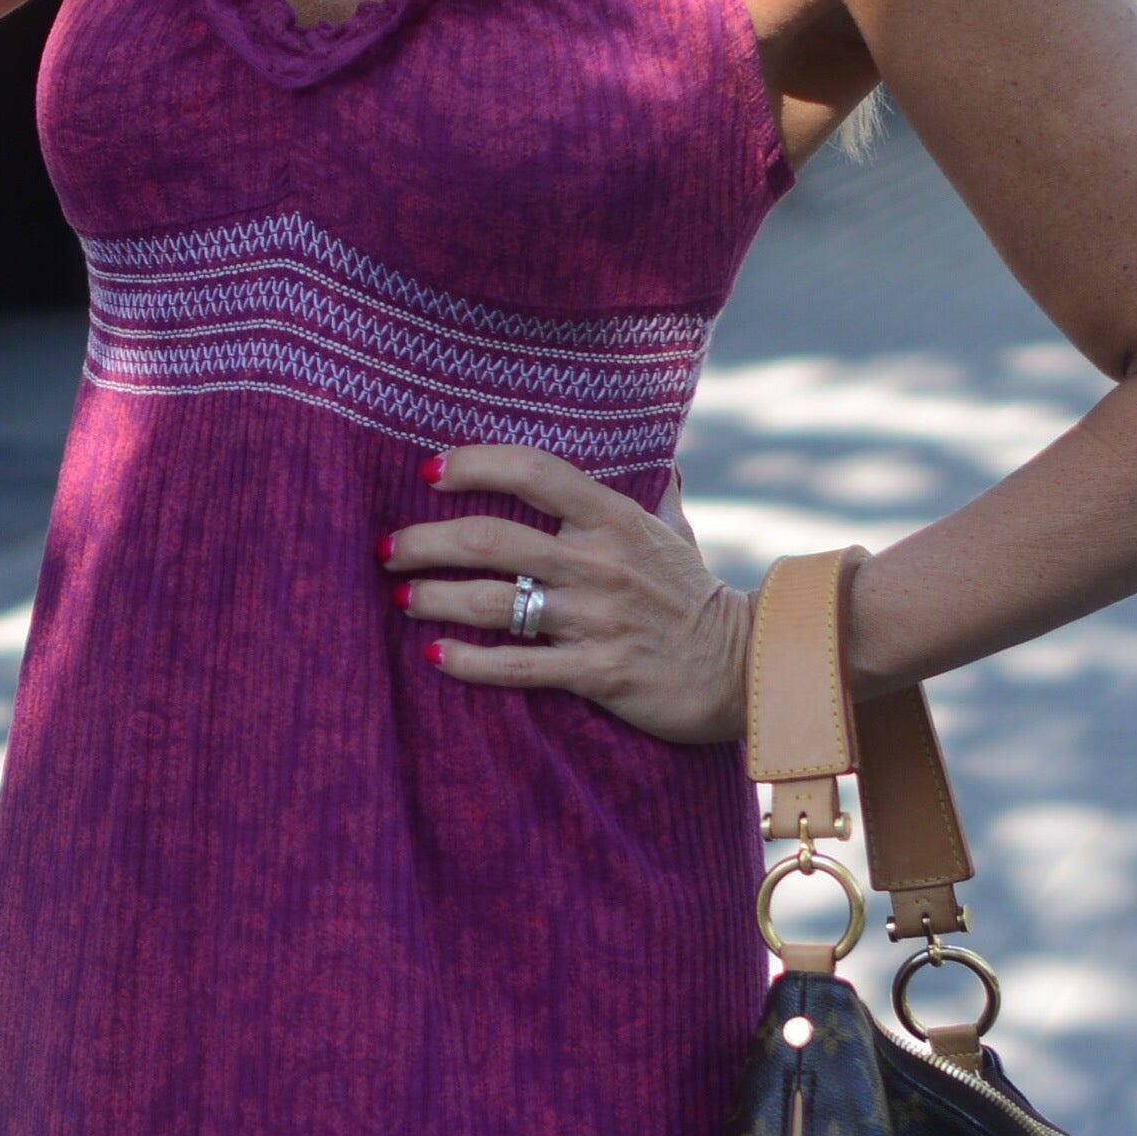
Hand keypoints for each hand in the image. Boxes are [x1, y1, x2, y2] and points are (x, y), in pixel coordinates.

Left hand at [386, 449, 754, 747]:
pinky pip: (517, 666)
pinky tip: (435, 657)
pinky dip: (469, 661)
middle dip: (426, 542)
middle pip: (490, 539)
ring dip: (435, 598)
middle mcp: (599, 561)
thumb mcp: (676, 536)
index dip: (474, 464)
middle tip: (389, 550)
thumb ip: (655, 498)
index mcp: (614, 518)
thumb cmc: (698, 599)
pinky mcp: (599, 672)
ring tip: (402, 597)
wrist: (747, 666)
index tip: (429, 472)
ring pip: (493, 603)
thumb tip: (662, 464)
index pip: (533, 471)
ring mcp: (597, 618)